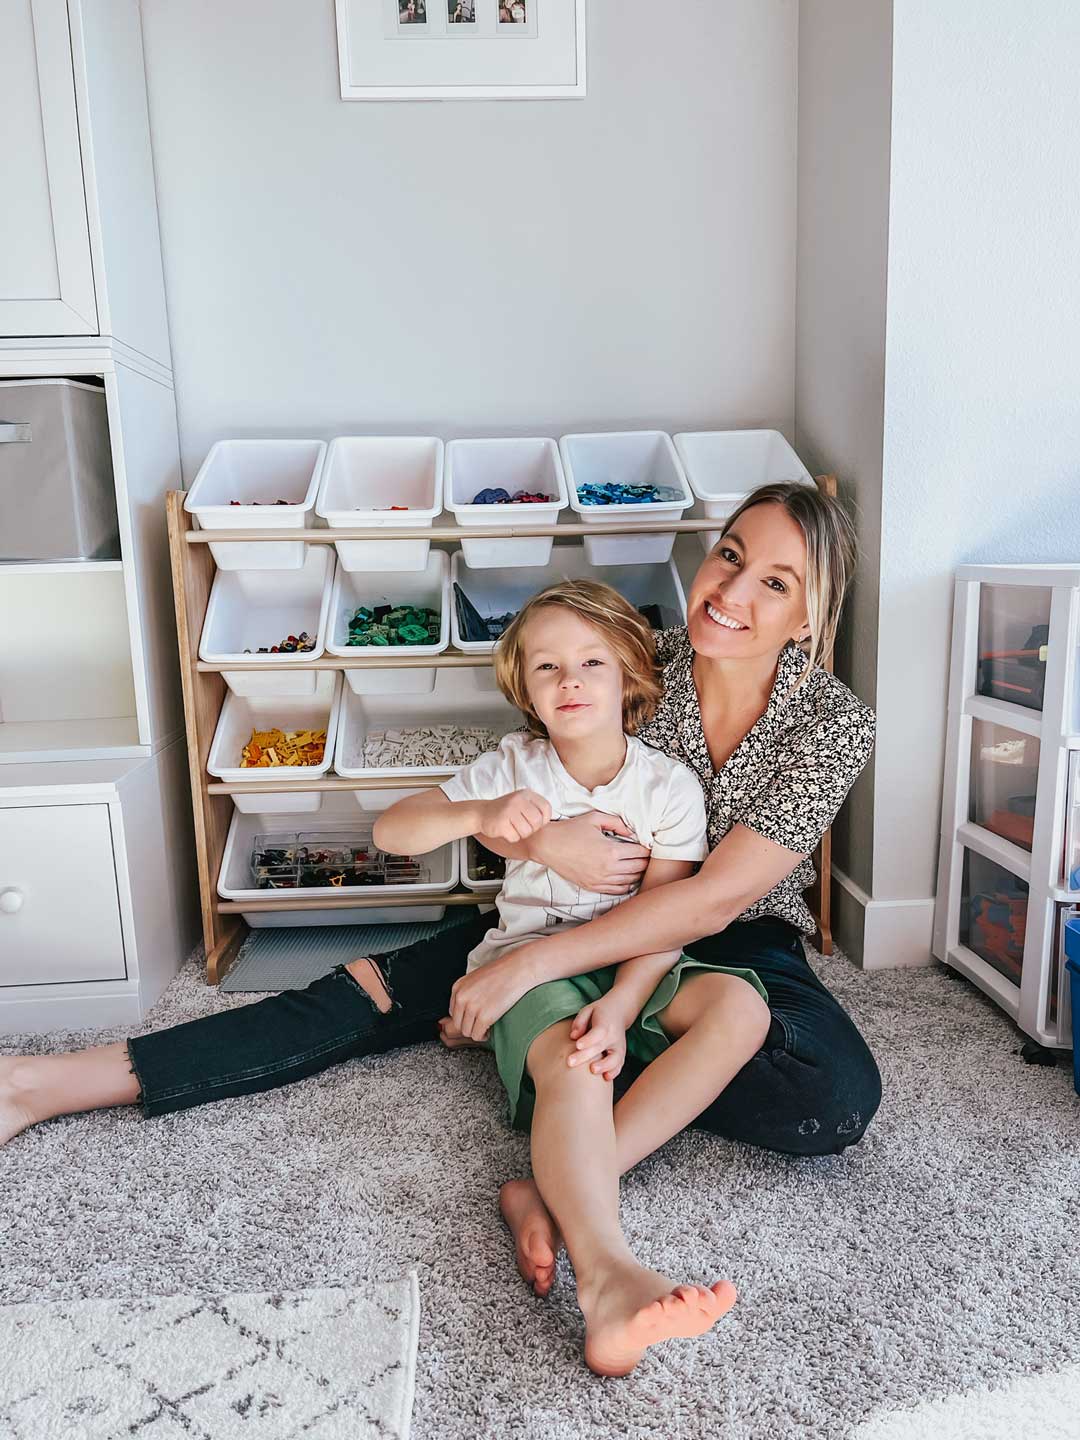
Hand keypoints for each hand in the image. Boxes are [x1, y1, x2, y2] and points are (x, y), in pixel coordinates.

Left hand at [449, 954, 534, 1040]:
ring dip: (477, 1032)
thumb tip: (466, 1011)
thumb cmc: (502, 973)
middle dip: (470, 1026)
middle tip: (482, 1024)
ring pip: (466, 1032)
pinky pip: (477, 1035)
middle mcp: (461, 997)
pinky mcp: (484, 1017)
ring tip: (487, 1026)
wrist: (519, 969)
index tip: (475, 1017)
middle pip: (458, 1024)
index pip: (453, 1012)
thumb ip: (467, 993)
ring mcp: (472, 1007)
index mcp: (458, 987)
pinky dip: (484, 1035)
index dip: (465, 1017)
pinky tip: (491, 1028)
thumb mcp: (476, 979)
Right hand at [477, 789, 551, 842]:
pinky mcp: (501, 822)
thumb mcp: (522, 803)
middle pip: (537, 822)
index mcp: (526, 794)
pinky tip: (505, 830)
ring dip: (521, 834)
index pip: (546, 808)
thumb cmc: (505, 811)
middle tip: (523, 827)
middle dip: (532, 829)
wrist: (481, 813)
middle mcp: (518, 800)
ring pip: (527, 831)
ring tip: (513, 828)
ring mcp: (509, 810)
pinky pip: (515, 837)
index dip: (544, 820)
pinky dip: (511, 837)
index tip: (536, 822)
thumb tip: (550, 822)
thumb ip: (536, 808)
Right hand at [534, 812, 649, 894]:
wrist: (548, 845)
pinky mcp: (592, 886)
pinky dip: (626, 885)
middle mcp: (608, 868)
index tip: (649, 845)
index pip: (640, 853)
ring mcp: (600, 880)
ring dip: (637, 873)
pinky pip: (617, 890)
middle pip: (638, 868)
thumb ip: (617, 823)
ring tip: (639, 866)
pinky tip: (628, 878)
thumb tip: (633, 832)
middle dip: (645, 861)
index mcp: (611, 851)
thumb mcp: (595, 818)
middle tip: (648, 856)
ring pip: (629, 881)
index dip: (647, 849)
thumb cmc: (570, 830)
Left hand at [567, 995, 631, 1080]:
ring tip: (592, 1071)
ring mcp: (619, 1046)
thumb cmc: (599, 1012)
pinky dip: (614, 1072)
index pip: (598, 1032)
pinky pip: (619, 1065)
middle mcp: (614, 1036)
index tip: (577, 1045)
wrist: (619, 1012)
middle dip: (585, 1056)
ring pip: (614, 1058)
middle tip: (570, 1062)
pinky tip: (606, 1078)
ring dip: (604, 1066)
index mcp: (605, 1023)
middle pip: (600, 1047)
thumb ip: (580, 1022)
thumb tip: (573, 1036)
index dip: (588, 1040)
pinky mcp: (621, 1054)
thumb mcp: (588, 1010)